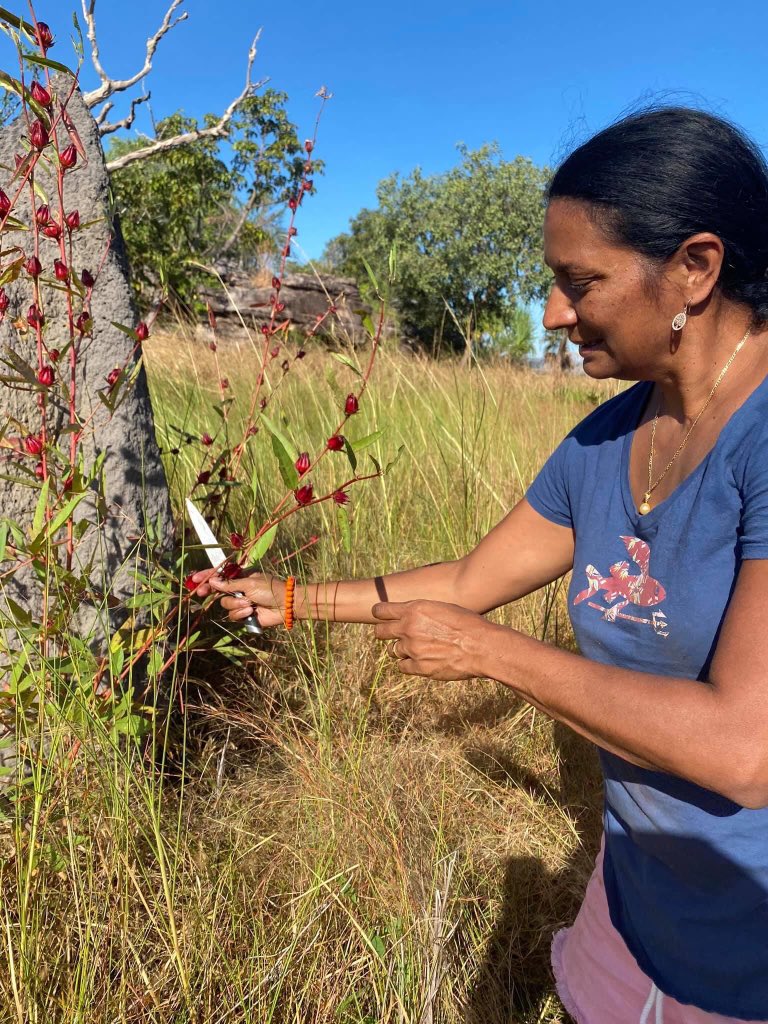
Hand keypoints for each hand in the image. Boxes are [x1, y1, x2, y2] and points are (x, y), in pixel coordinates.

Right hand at [188, 569, 284, 627]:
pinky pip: (233, 615)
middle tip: (202, 593)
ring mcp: (241, 602)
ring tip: (249, 603)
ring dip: (235, 604)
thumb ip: (230, 584)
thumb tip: (213, 580)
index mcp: (242, 577)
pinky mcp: (244, 615)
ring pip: (225, 604)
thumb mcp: (250, 583)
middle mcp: (239, 589)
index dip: (208, 576)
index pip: (221, 575)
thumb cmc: (270, 589)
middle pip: (218, 590)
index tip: (195, 578)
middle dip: (211, 591)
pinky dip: (241, 613)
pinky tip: (251, 611)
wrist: (286, 606)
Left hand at [371, 599, 488, 679]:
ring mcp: (413, 649)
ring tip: (415, 648)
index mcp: (414, 609)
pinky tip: (420, 660)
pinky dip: (408, 664)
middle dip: (384, 632)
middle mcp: (409, 628)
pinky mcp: (419, 667)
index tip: (381, 616)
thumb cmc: (467, 623)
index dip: (380, 614)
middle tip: (392, 634)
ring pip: (392, 650)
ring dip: (400, 649)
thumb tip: (409, 614)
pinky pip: (402, 666)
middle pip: (380, 632)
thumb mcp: (442, 607)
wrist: (481, 646)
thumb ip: (421, 611)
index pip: (381, 610)